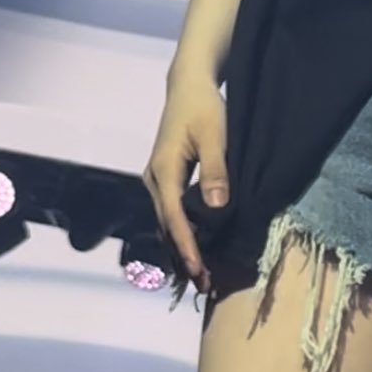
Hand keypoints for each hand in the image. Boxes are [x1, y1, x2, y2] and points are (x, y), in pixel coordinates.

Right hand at [141, 73, 228, 295]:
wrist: (188, 86)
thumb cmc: (204, 107)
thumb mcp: (215, 135)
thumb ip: (216, 170)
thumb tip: (216, 206)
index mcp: (164, 170)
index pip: (175, 218)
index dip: (187, 247)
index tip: (198, 271)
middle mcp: (154, 179)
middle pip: (166, 227)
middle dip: (183, 257)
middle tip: (204, 285)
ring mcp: (157, 180)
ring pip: (166, 223)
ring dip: (181, 249)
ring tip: (200, 276)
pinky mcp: (165, 179)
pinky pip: (170, 214)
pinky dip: (180, 234)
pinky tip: (193, 248)